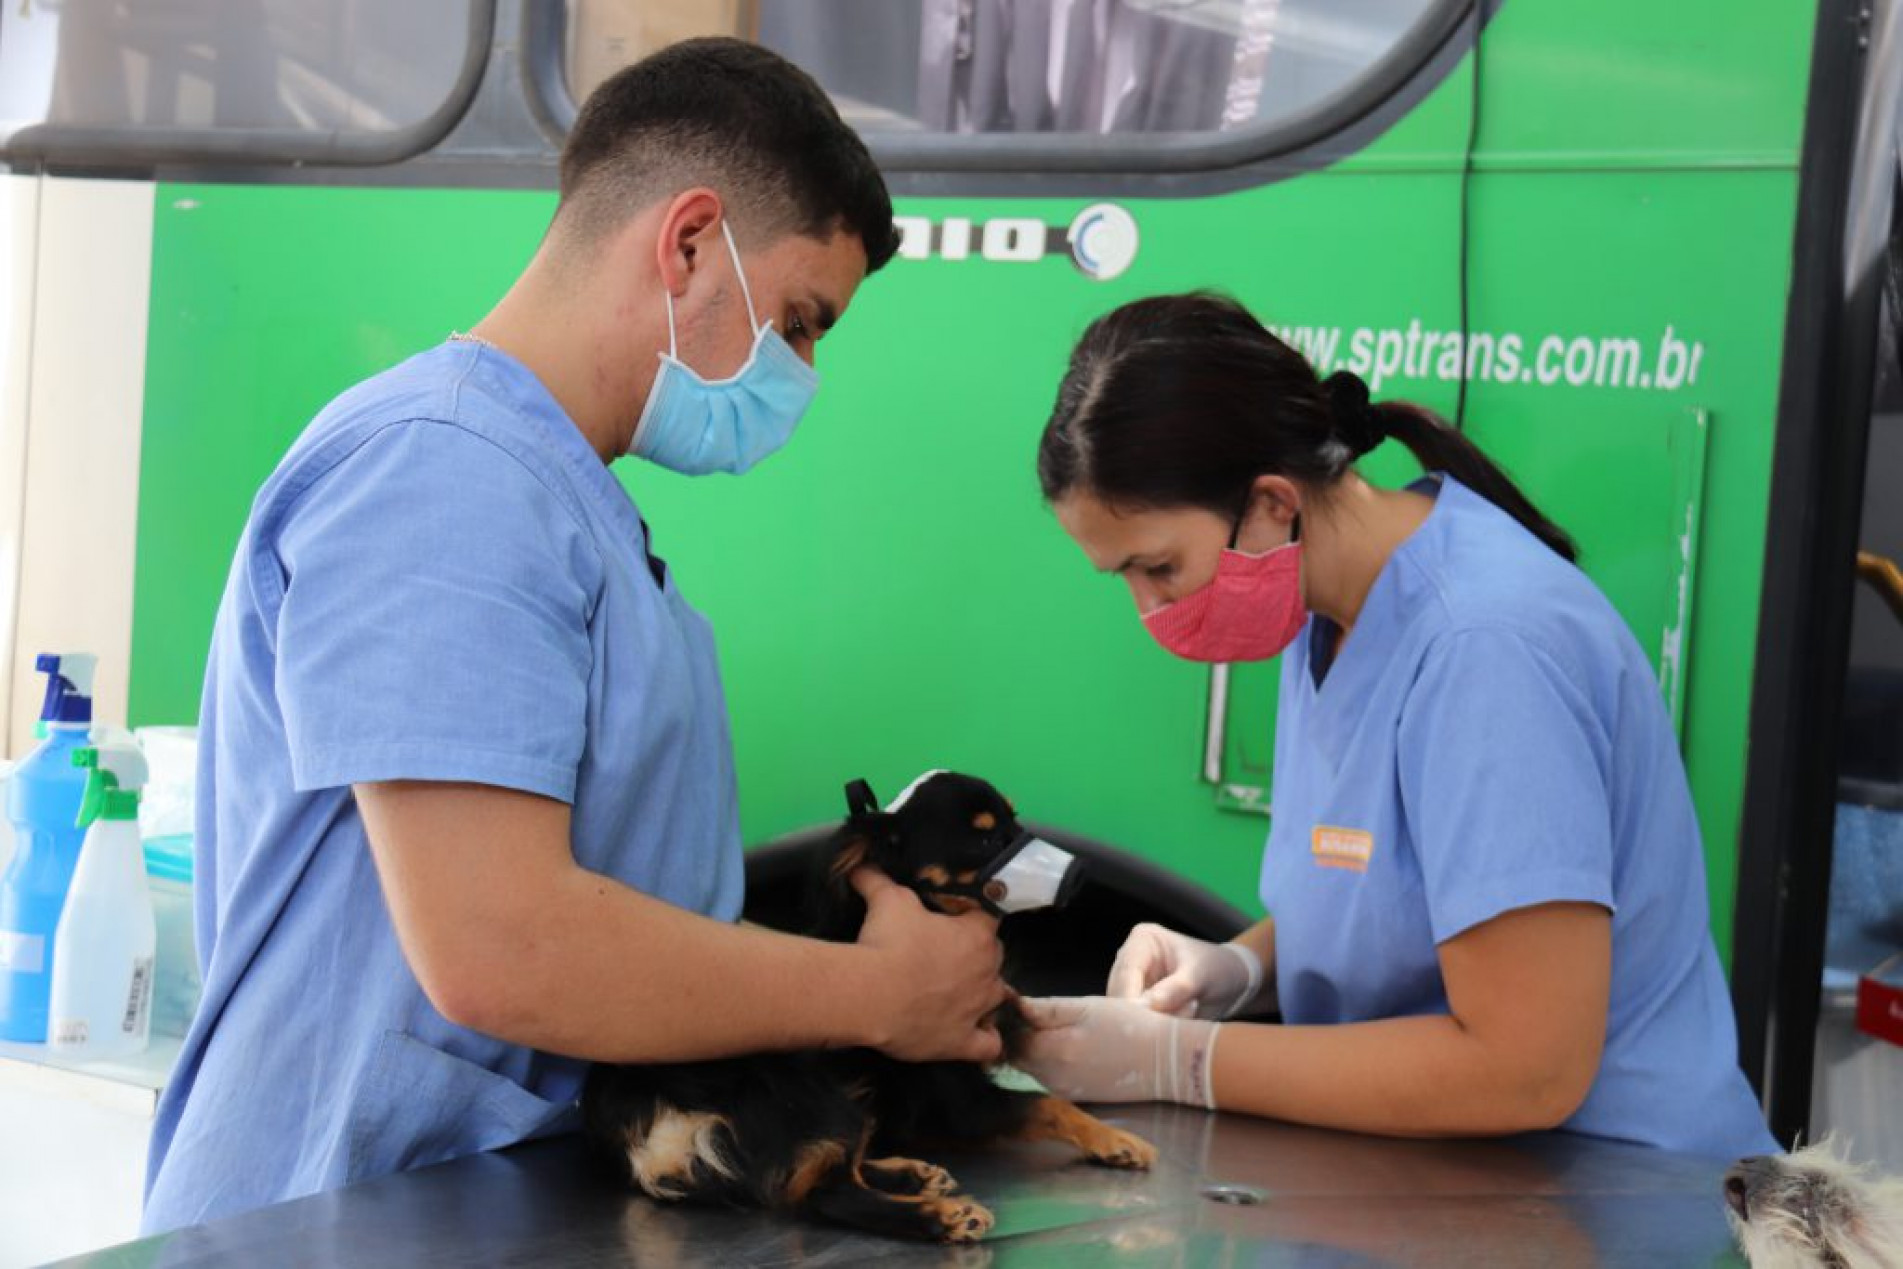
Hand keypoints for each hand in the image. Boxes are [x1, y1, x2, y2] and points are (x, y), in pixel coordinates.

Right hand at [851, 868, 1007, 1063]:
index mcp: (976, 935)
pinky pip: (988, 1045)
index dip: (969, 918)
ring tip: (957, 992)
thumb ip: (879, 880)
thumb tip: (862, 865)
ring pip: (996, 998)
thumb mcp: (886, 899)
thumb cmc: (886, 943)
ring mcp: (978, 1009)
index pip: (987, 919)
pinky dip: (985, 1039)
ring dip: (982, 993)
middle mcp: (986, 972)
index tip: (950, 921)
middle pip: (993, 957)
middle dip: (976, 954)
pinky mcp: (963, 1042)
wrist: (869, 994)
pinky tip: (973, 1033)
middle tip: (944, 955)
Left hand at [1016, 995, 1219, 1107]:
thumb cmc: (1130, 1026)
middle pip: (1018, 1057)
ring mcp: (1064, 1090)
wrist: (1165, 1062)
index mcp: (1055, 1050)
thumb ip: (1046, 1009)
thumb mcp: (1087, 1006)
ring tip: (1048, 1029)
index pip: (1012, 1038)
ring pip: (1031, 1069)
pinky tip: (1066, 1048)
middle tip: (1028, 1016)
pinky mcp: (1076, 1097)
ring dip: (1032, 1051)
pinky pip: (1048, 1079)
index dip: (1010, 1020)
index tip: (1012, 1006)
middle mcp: (1054, 1077)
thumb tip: (1013, 1004)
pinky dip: (1048, 1064)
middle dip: (1017, 1037)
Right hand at [1107, 923, 1265, 1019]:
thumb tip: (1152, 1004)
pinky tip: (1178, 1023)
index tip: (1139, 1023)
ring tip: (1186, 1014)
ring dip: (1150, 1022)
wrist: (1232, 983)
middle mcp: (1130, 960)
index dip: (1129, 999)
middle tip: (1172, 1021)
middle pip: (1118, 993)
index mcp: (1142, 941)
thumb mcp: (1202, 975)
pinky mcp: (1138, 1004)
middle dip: (1142, 1013)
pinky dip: (1153, 1028)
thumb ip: (1178, 988)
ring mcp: (1133, 983)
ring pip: (1124, 1012)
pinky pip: (1136, 1022)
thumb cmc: (1218, 969)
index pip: (1126, 972)